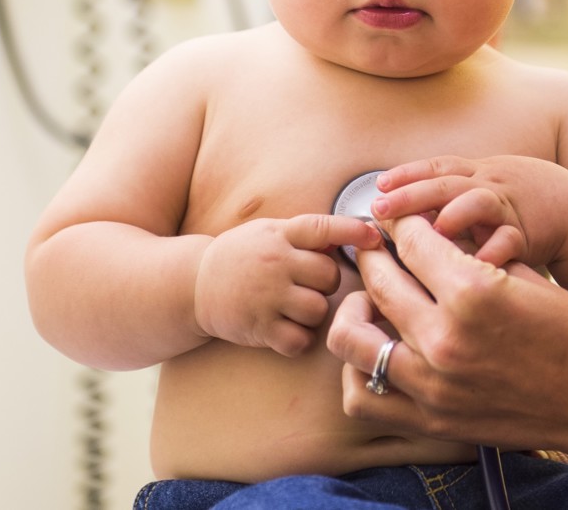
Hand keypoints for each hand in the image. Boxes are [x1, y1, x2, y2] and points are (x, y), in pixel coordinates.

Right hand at [194, 214, 380, 356]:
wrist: (193, 283)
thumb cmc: (242, 256)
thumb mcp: (270, 232)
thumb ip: (307, 235)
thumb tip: (355, 234)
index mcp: (279, 235)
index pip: (323, 227)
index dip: (353, 231)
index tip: (374, 238)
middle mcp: (274, 263)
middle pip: (329, 276)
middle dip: (325, 284)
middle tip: (306, 285)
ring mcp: (266, 296)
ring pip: (319, 310)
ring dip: (314, 313)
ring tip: (295, 308)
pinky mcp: (259, 327)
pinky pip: (299, 340)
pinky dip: (299, 339)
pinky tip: (287, 329)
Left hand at [326, 213, 567, 473]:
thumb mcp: (527, 277)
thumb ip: (473, 255)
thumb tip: (434, 234)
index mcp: (473, 292)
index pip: (412, 241)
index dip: (403, 223)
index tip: (399, 220)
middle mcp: (444, 339)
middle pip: (378, 280)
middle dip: (376, 255)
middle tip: (379, 249)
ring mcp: (433, 385)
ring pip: (352, 338)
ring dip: (355, 311)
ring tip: (370, 301)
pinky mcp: (432, 420)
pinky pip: (363, 395)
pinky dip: (359, 370)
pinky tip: (378, 351)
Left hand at [372, 156, 567, 267]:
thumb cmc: (520, 201)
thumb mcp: (483, 187)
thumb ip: (448, 197)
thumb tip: (401, 213)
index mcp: (475, 174)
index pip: (435, 168)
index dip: (406, 175)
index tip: (379, 186)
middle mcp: (489, 184)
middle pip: (446, 184)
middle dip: (412, 195)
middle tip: (381, 210)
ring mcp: (508, 207)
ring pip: (478, 201)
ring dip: (453, 214)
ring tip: (430, 231)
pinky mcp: (529, 234)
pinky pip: (510, 239)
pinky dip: (493, 249)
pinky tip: (474, 264)